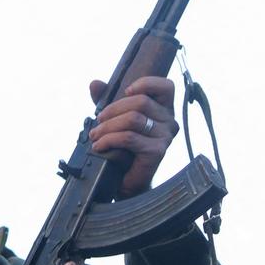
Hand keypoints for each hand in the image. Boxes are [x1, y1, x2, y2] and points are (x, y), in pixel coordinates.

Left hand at [87, 76, 178, 197]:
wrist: (125, 181)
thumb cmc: (122, 149)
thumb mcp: (113, 119)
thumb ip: (106, 100)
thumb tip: (95, 83)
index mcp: (164, 110)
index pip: (165, 86)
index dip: (146, 83)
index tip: (125, 91)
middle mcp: (169, 122)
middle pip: (141, 102)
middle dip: (112, 110)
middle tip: (97, 122)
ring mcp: (165, 137)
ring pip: (133, 119)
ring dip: (108, 127)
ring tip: (95, 136)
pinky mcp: (157, 152)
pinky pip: (129, 138)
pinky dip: (109, 140)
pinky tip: (99, 146)